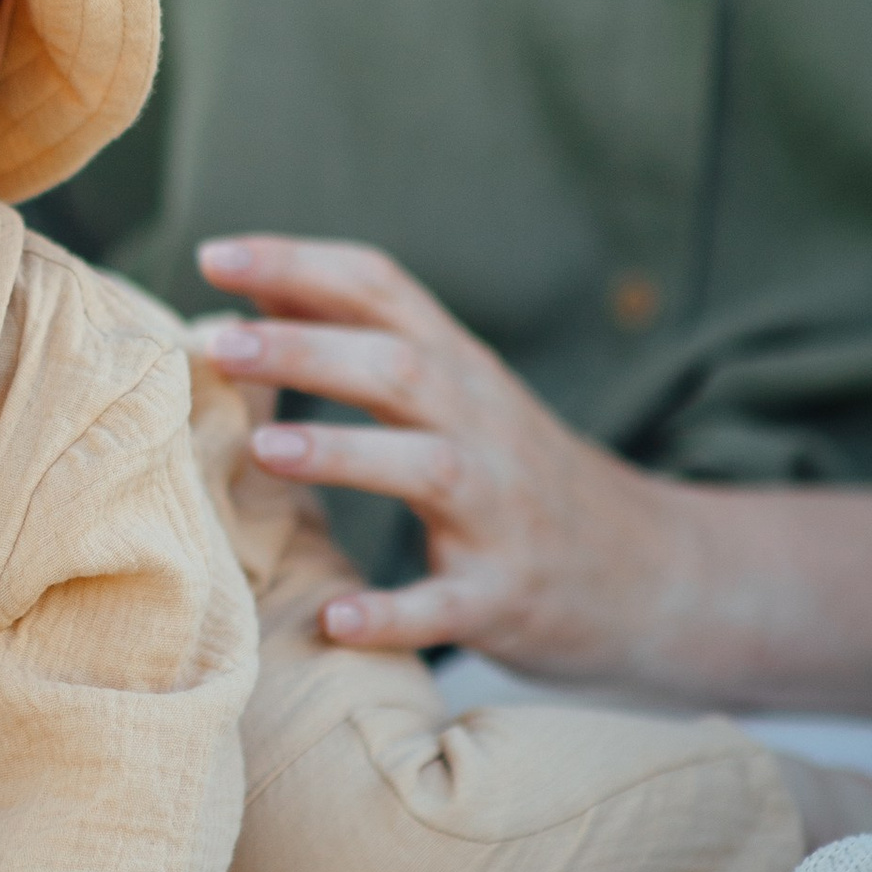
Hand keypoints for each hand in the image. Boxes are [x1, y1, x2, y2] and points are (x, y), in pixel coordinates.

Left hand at [197, 234, 688, 677]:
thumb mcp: (462, 392)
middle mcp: (484, 427)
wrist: (658, 575)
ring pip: (427, 469)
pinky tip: (337, 619)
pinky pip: (449, 606)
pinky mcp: (508, 597)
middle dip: (304, 350)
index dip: (299, 264)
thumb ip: (373, 340)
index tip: (214, 252)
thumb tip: (263, 285)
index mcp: (461, 370)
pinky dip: (393, 613)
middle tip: (215, 344)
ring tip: (261, 450)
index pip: (382, 289)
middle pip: (398, 368)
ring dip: (343, 454)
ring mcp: (502, 514)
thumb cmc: (524, 476)